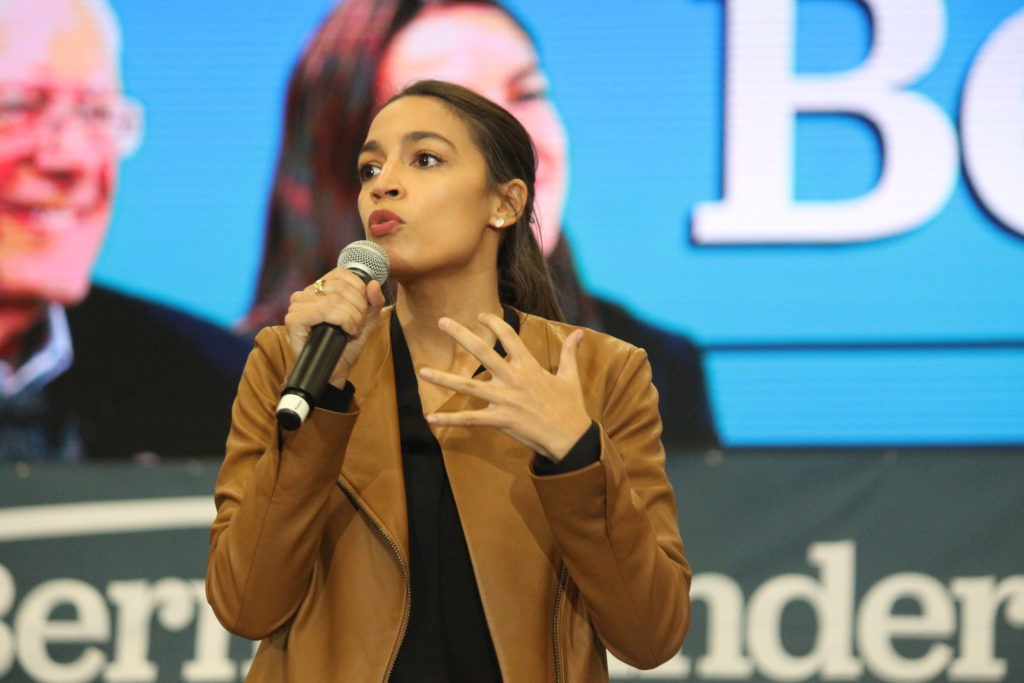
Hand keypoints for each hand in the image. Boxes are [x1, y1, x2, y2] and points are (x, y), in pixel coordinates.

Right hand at [283, 268, 385, 386]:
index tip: (364, 309)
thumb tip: (374, 283)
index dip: (359, 289)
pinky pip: (326, 311)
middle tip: (359, 325)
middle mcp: (305, 294)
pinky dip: (343, 321)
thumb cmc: (345, 346)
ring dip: (353, 317)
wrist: (333, 372)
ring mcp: (297, 306)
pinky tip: (346, 332)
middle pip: (341, 287)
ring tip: (353, 331)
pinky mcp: (294, 319)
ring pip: (335, 299)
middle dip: (359, 307)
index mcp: (319, 289)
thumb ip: (373, 302)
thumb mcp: (365, 321)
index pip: (341, 274)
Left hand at [419, 313, 590, 460]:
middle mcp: (514, 378)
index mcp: (529, 366)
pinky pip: (471, 419)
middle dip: (461, 335)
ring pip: (469, 386)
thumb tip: (579, 333)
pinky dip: (450, 419)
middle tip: (442, 321)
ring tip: (422, 371)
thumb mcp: (571, 377)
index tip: (480, 315)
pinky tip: (431, 418)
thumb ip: (569, 353)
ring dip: (444, 378)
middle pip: (483, 352)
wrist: (571, 438)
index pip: (508, 336)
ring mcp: (505, 399)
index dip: (493, 323)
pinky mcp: (501, 420)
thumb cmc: (570, 407)